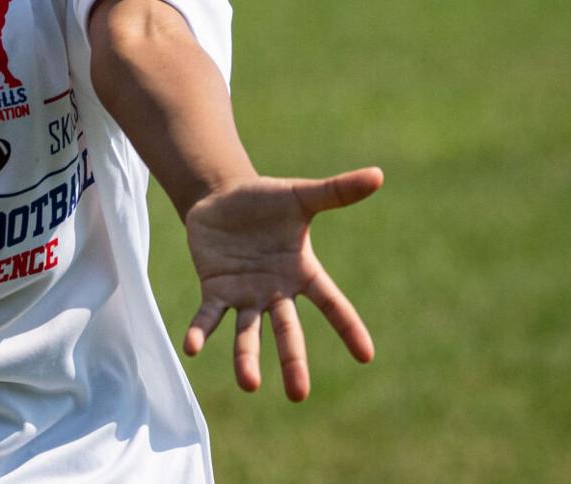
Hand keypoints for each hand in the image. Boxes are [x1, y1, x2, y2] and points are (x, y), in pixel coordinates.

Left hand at [183, 166, 382, 400]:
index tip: (366, 354)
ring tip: (249, 384)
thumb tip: (378, 174)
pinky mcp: (215, 290)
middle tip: (298, 394)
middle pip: (287, 329)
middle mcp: (275, 291)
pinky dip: (200, 331)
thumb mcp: (302, 195)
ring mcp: (245, 295)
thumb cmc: (267, 200)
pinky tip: (192, 347)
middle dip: (292, 360)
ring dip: (246, 357)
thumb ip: (337, 191)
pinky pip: (208, 316)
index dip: (347, 326)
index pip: (330, 302)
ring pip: (247, 332)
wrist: (223, 197)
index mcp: (301, 272)